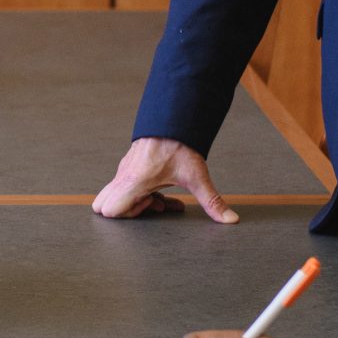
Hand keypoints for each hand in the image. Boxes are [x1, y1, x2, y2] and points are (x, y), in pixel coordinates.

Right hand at [93, 137, 234, 221]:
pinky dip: (142, 192)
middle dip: (130, 212)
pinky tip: (163, 190)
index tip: (152, 207)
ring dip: (140, 202)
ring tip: (165, 199)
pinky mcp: (130, 166)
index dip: (129, 216)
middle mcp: (124, 176)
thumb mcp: (196, 177)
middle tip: (154, 205)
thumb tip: (230, 219)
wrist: (173, 118)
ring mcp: (124, 170)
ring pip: (121, 195)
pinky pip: (128, 186)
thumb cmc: (180, 146)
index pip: (108, 209)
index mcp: (134, 181)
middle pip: (107, 205)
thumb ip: (212, 201)